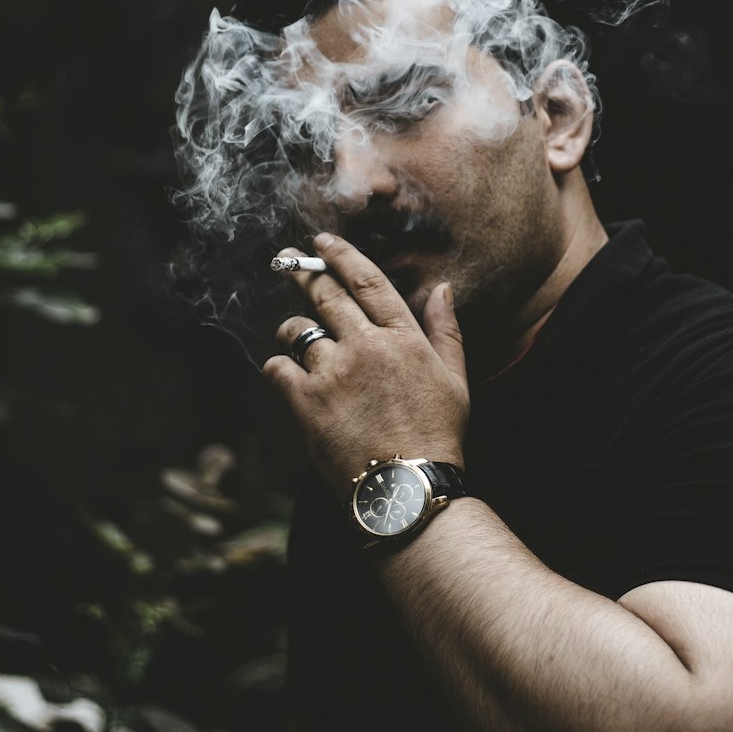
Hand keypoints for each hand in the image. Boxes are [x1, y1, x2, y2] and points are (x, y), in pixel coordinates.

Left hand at [262, 234, 469, 494]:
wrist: (408, 490)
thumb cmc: (438, 437)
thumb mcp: (456, 379)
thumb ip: (446, 329)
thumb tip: (442, 287)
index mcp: (403, 337)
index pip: (367, 280)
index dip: (341, 255)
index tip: (323, 241)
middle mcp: (366, 346)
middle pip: (326, 295)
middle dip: (304, 272)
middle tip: (288, 260)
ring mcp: (333, 373)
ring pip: (297, 330)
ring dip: (292, 327)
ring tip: (292, 332)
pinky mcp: (306, 402)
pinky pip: (277, 368)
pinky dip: (276, 366)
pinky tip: (283, 373)